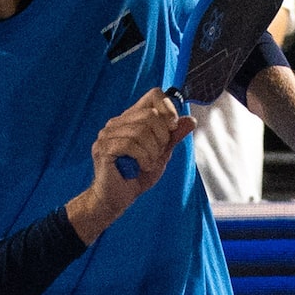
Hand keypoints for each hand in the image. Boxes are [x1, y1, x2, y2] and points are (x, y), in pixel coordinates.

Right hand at [69, 89, 193, 241]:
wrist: (117, 199)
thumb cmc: (137, 176)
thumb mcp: (161, 154)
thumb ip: (173, 137)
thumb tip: (190, 121)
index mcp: (131, 119)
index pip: (153, 95)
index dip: (168, 108)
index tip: (172, 128)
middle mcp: (117, 122)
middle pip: (150, 115)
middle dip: (162, 137)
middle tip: (157, 154)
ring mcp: (107, 135)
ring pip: (141, 130)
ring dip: (152, 151)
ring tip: (148, 163)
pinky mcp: (103, 148)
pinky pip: (130, 145)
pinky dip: (143, 158)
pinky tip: (142, 167)